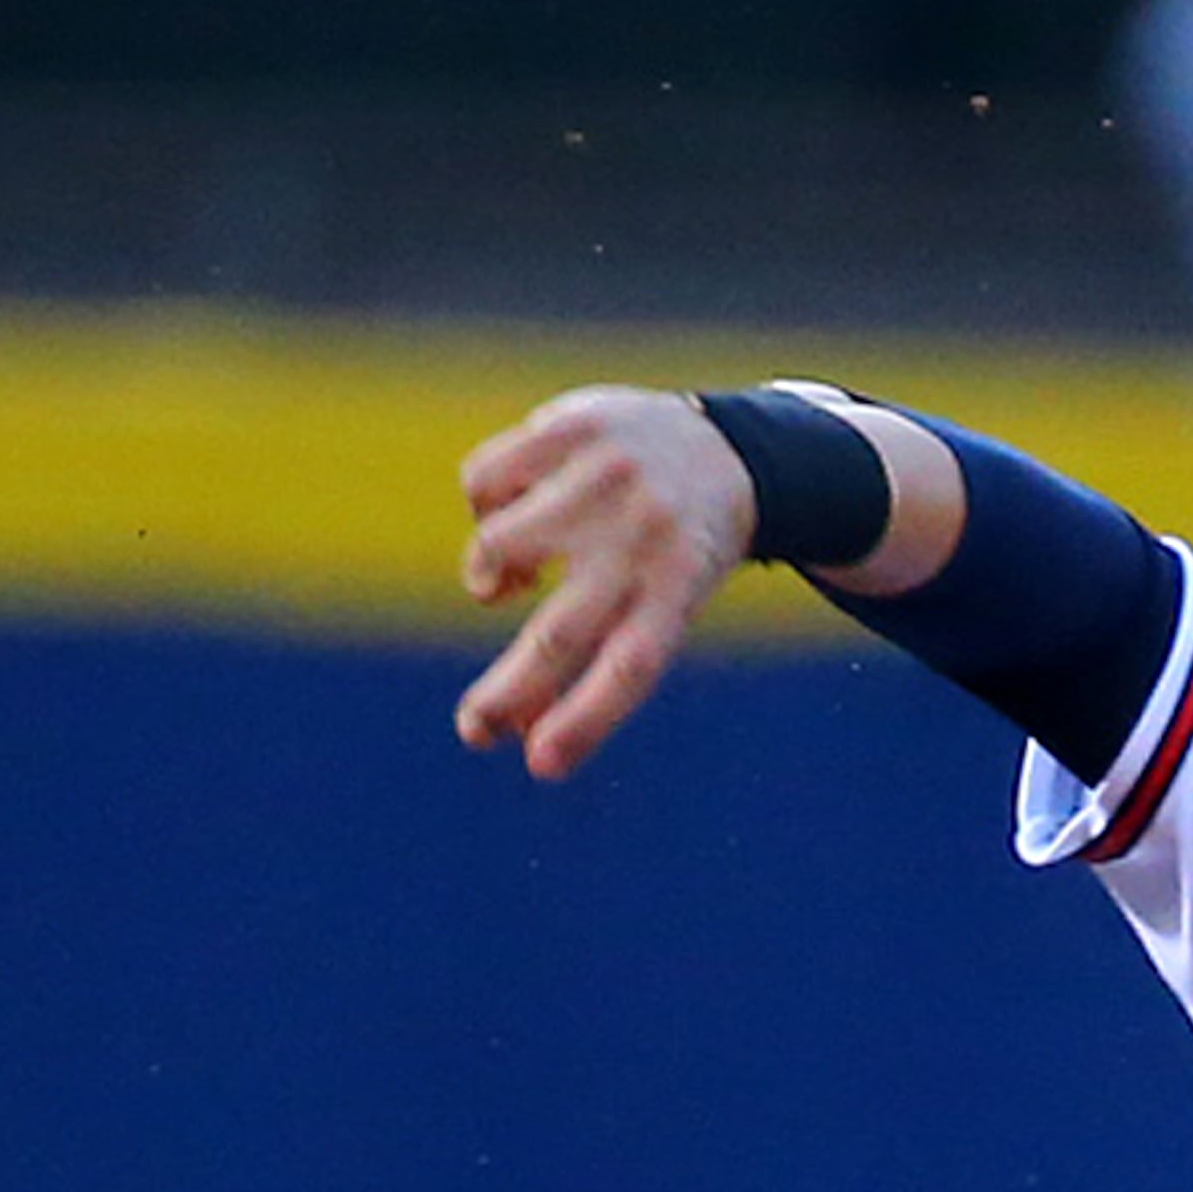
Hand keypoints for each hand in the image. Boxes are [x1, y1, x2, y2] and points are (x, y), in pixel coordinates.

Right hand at [453, 385, 756, 783]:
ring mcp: (606, 478)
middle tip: (473, 731)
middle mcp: (643, 538)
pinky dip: (482, 507)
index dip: (585, 719)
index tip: (540, 764)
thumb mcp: (656, 610)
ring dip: (485, 575)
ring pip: (499, 546)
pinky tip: (512, 508)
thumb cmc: (670, 559)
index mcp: (675, 592)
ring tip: (503, 584)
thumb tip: (520, 734)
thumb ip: (592, 666)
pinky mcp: (571, 427)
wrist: (719, 452)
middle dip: (509, 691)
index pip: (630, 669)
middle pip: (562, 631)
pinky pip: (483, 481)